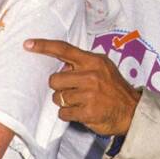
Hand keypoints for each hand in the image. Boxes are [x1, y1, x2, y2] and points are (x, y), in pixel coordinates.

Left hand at [23, 38, 140, 136]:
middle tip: (72, 91)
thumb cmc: (114, 89)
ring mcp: (89, 94)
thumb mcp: (103, 68)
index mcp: (93, 61)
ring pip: (58, 97)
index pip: (64, 50)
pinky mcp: (87, 112)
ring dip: (64, 102)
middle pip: (54, 79)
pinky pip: (63, 112)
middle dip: (59, 87)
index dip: (44, 46)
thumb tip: (61, 66)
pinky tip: (80, 112)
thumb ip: (83, 65)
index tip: (27, 44)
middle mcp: (91, 75)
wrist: (132, 111)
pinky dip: (68, 114)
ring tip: (80, 102)